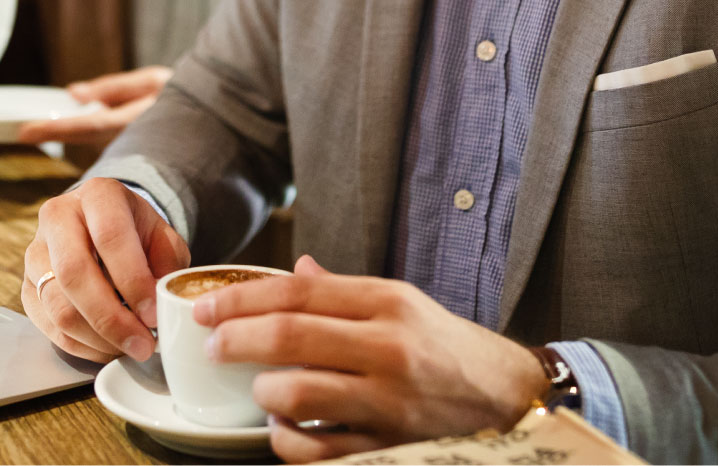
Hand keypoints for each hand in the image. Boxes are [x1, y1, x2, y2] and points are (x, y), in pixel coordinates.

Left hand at [15, 65, 173, 143]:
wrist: (215, 116)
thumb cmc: (187, 93)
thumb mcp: (153, 82)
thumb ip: (113, 88)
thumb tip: (74, 94)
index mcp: (138, 120)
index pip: (90, 125)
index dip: (57, 128)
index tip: (25, 131)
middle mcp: (132, 138)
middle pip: (84, 137)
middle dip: (54, 134)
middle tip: (22, 132)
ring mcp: (133, 146)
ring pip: (92, 141)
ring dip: (66, 135)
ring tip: (35, 130)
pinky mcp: (134, 148)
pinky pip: (103, 140)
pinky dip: (82, 134)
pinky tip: (65, 129)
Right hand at [20, 176, 188, 362]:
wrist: (101, 227)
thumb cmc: (135, 235)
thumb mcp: (162, 237)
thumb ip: (168, 265)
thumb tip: (161, 304)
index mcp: (97, 195)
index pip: (110, 236)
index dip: (133, 280)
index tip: (154, 315)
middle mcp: (58, 216)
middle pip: (74, 273)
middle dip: (111, 318)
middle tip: (142, 344)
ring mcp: (36, 252)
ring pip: (58, 306)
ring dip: (97, 337)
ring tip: (129, 348)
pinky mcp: (27, 286)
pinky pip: (48, 325)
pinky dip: (81, 346)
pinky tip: (108, 348)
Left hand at [197, 255, 548, 462]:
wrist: (509, 398)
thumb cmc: (447, 347)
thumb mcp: (404, 303)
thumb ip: (344, 291)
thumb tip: (297, 269)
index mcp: (388, 302)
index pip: (300, 291)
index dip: (243, 299)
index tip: (208, 309)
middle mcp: (389, 348)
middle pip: (291, 337)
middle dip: (236, 339)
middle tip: (211, 345)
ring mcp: (389, 403)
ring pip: (300, 395)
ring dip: (266, 392)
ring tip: (260, 388)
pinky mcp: (390, 448)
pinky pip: (319, 451)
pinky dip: (288, 441)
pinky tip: (284, 429)